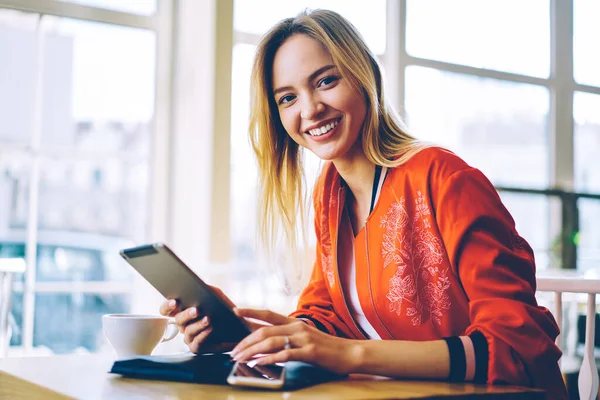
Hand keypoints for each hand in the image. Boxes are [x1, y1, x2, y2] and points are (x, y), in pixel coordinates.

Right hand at [158, 286, 235, 353]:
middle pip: (177, 320)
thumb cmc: (225, 309)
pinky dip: (203, 335)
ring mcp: (190, 337)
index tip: (174, 302)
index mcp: (184, 311)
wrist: (239, 327)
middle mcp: (184, 325)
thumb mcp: (217, 295)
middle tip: (196, 310)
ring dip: (197, 325)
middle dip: (186, 314)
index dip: (167, 306)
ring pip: (187, 331)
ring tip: (208, 319)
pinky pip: (196, 343)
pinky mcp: (198, 347)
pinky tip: (210, 328)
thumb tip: (197, 286)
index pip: (167, 310)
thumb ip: (207, 289)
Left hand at [230, 309, 361, 374]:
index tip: (235, 311)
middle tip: (232, 351)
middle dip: (245, 341)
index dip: (251, 312)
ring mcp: (303, 339)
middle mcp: (297, 327)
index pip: (268, 314)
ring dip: (252, 350)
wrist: (350, 353)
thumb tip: (266, 341)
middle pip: (264, 330)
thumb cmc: (326, 347)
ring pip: (271, 342)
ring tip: (240, 358)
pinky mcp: (309, 352)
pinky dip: (269, 359)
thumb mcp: (305, 337)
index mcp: (294, 322)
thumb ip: (288, 336)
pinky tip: (259, 364)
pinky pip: (284, 355)